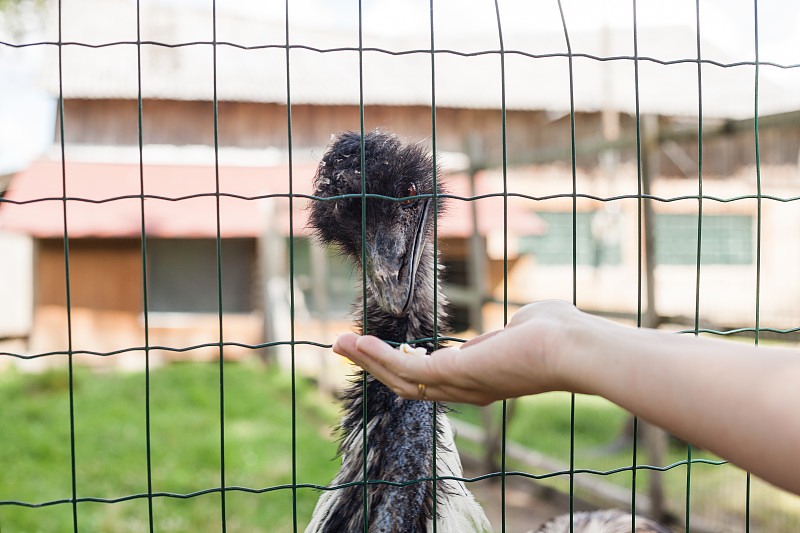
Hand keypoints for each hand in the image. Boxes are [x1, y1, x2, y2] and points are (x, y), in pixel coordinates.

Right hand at [332, 300, 583, 404]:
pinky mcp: (454, 373)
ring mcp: (458, 385)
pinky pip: (405, 367)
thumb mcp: (525, 327)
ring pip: (399, 380)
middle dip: (374, 365)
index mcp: (480, 380)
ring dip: (367, 360)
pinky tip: (358, 341)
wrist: (573, 347)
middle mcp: (465, 390)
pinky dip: (377, 356)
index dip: (402, 364)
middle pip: (407, 385)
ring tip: (340, 343)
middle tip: (345, 348)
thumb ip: (510, 330)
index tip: (380, 349)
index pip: (431, 378)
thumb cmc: (559, 332)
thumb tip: (513, 326)